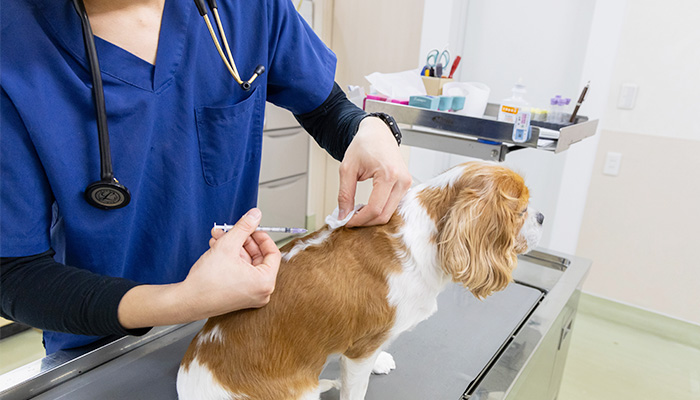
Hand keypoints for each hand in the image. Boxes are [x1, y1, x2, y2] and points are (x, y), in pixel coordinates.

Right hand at [117, 208, 280, 328]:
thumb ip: (244, 227)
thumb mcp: (228, 245)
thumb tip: (255, 215)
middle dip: (242, 240)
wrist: (187, 301)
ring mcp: (250, 295)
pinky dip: (230, 259)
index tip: (252, 228)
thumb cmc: (206, 282)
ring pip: (246, 263)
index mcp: (265, 282)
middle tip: (232, 229)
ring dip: (233, 247)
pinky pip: (240, 271)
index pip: (272, 252)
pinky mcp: (239, 295)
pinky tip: (216, 248)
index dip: (261, 236)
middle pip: (258, 257)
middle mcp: (261, 291)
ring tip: (218, 237)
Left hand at [338, 117, 411, 226]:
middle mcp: (402, 180)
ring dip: (372, 217)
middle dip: (365, 222)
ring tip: (356, 211)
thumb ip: (344, 194)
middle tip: (349, 219)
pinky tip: (367, 206)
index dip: (359, 220)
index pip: (375, 208)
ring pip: (390, 213)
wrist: (378, 133)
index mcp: (389, 174)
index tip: (346, 222)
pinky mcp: (406, 186)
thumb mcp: (347, 169)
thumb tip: (343, 216)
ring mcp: (407, 183)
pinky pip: (393, 206)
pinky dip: (379, 211)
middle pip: (384, 215)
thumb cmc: (364, 145)